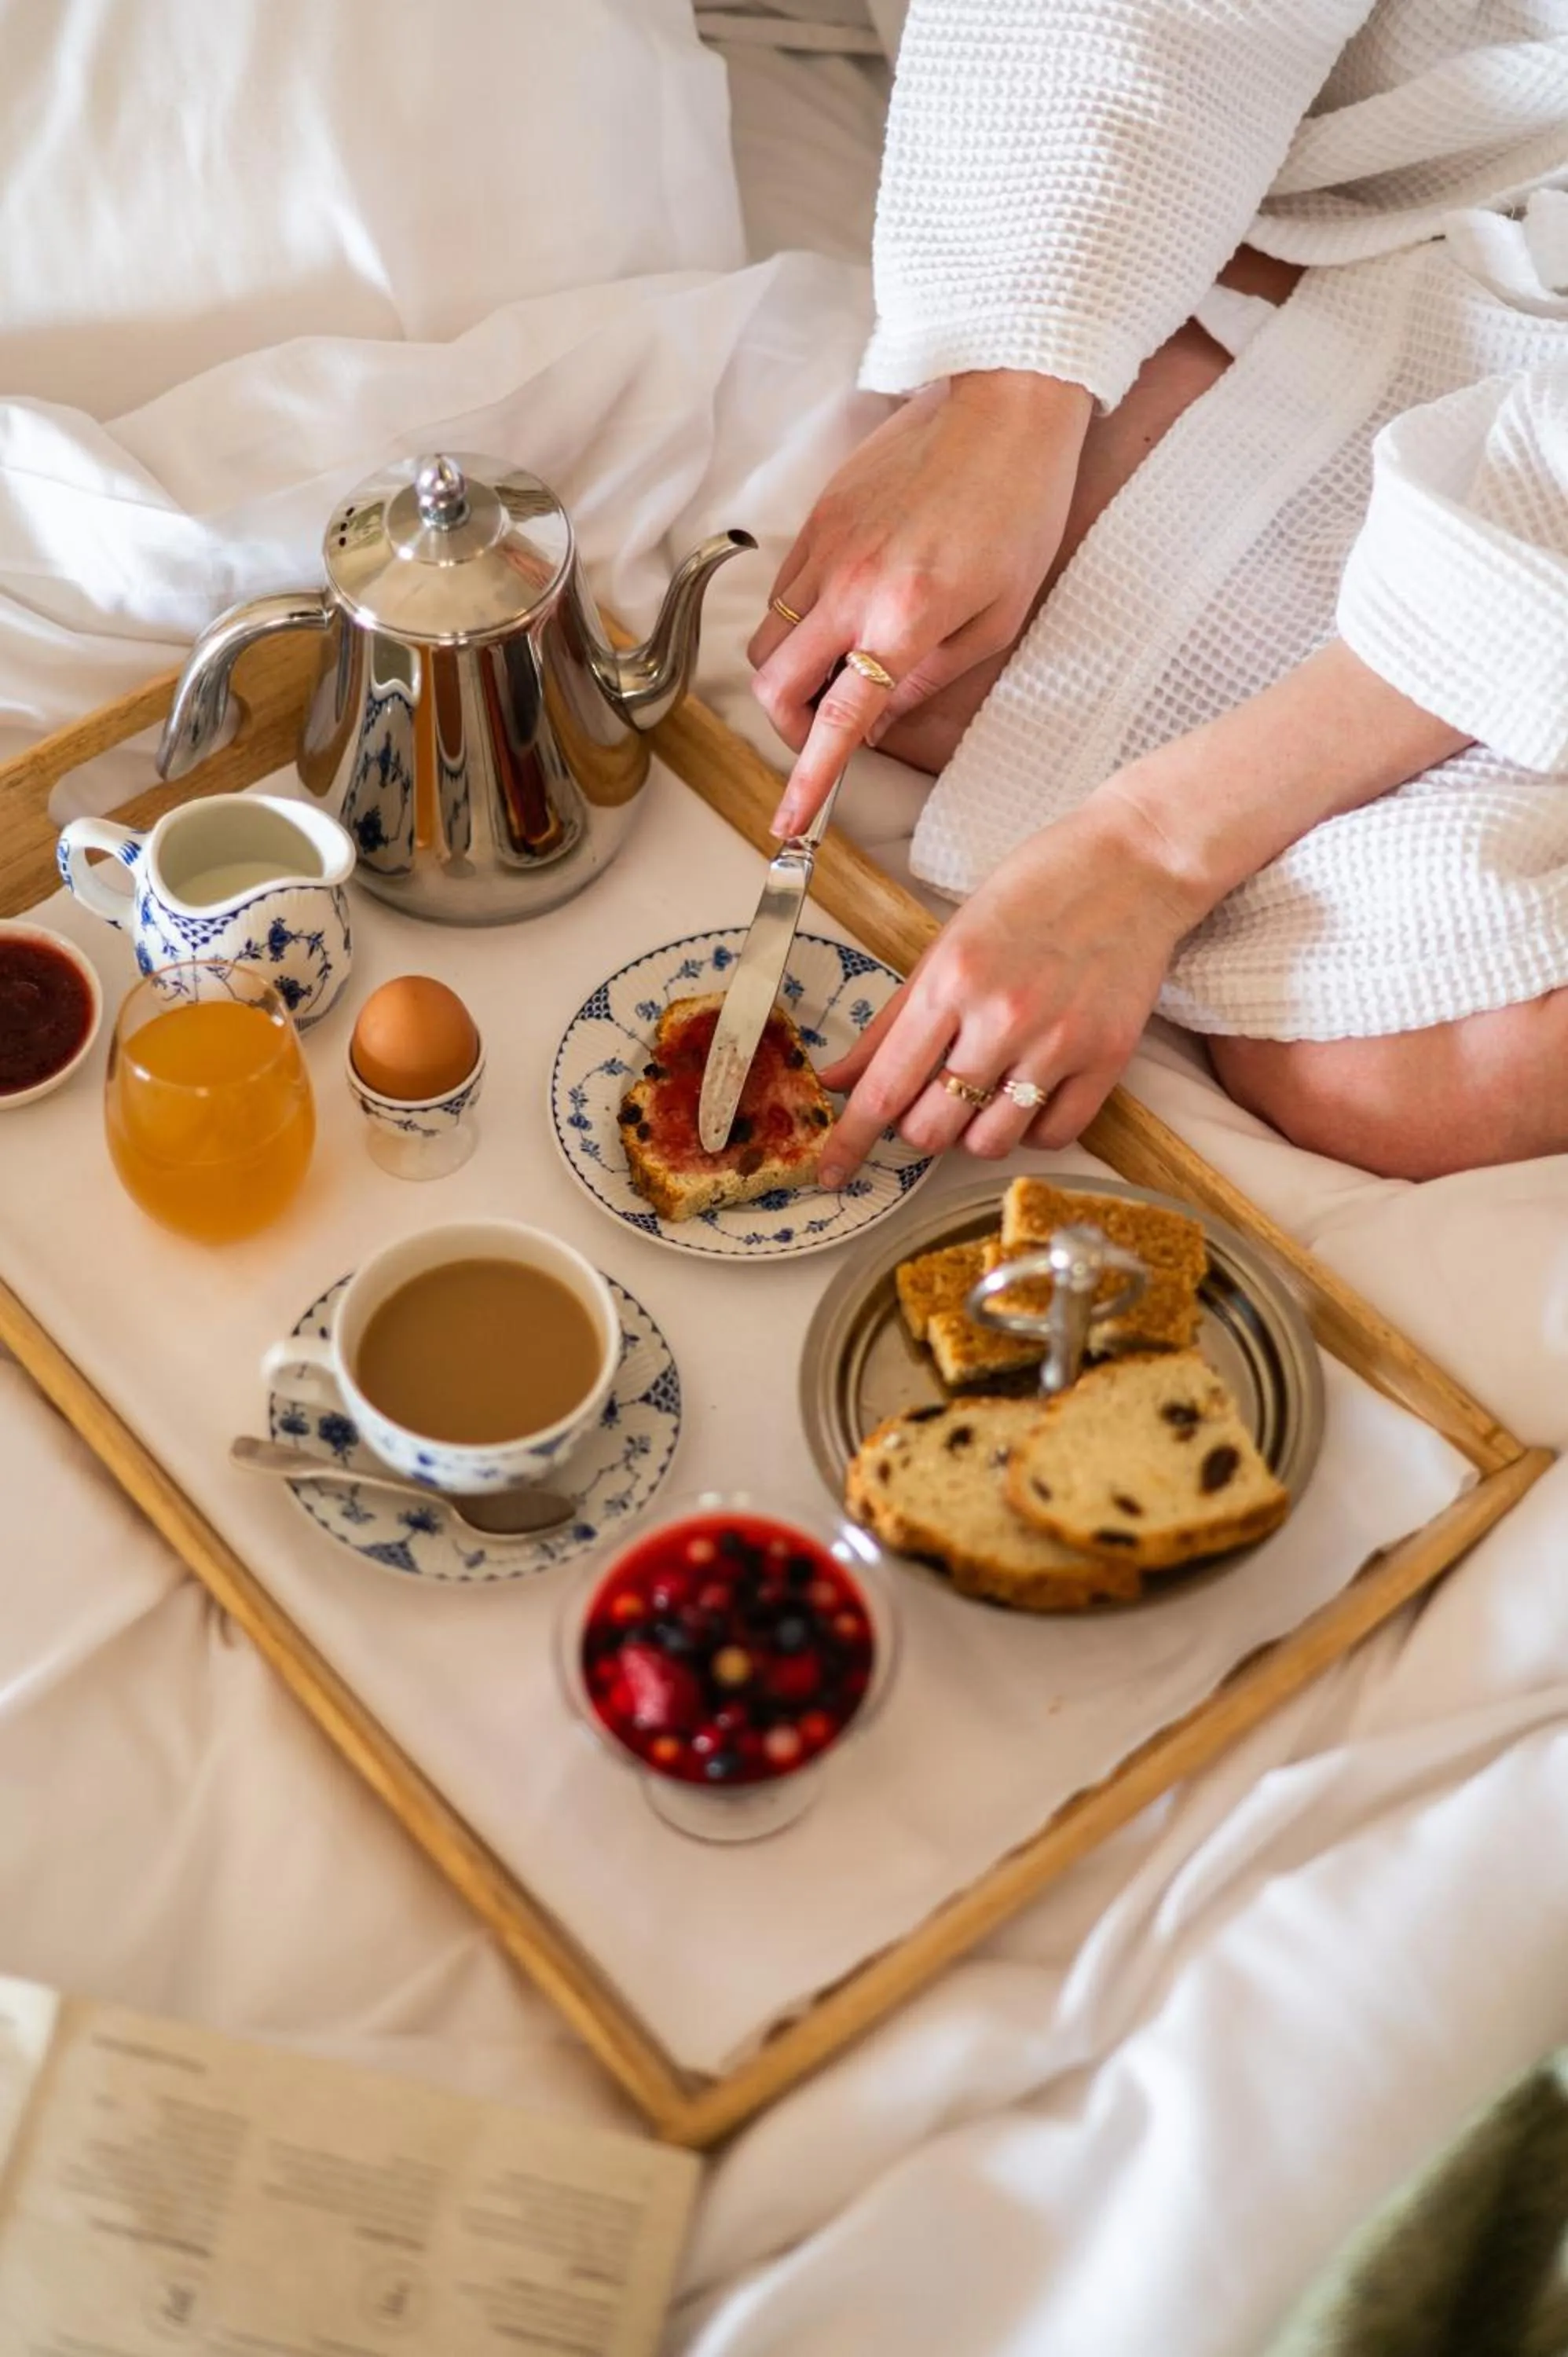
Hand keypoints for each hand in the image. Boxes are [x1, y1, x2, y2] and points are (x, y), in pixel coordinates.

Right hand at [748, 371, 1092, 836]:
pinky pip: (784, 591)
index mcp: (905, 618)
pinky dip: (801, 623)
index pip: (838, 719)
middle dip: (788, 729)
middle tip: (823, 735)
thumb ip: (932, 678)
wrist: (1004, 404)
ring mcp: (826, 548)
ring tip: (842, 671)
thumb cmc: (1022, 507)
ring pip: (769, 640)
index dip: (808, 781)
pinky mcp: (818, 517)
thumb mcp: (999, 618)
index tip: (788, 825)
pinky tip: (847, 613)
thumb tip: (880, 719)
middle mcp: (851, 586)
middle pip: (773, 685)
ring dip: (791, 676)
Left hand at [817, 799, 1202, 1183]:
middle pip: (931, 1129)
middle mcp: (1002, 1018)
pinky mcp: (1108, 1060)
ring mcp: (1059, 1043)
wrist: (1136, 861)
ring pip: (990, 1143)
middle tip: (925, 1100)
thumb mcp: (948, 942)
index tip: (831, 1173)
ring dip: (972, 1132)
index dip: (850, 1142)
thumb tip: (840, 1078)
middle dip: (915, 1128)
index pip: (883, 1089)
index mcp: (951, 980)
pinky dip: (1031, 1130)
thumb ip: (892, 1019)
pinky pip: (1053, 1136)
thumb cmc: (1036, 889)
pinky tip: (1027, 1096)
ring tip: (981, 1093)